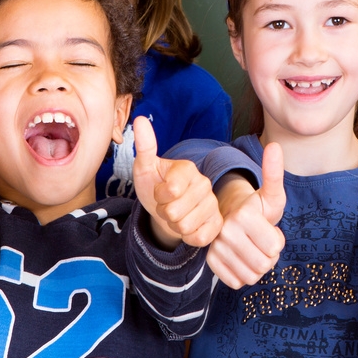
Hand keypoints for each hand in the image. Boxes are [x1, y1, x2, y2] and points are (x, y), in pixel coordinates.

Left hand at [131, 118, 221, 248]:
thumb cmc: (155, 187)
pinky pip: (199, 238)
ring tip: (176, 215)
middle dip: (164, 213)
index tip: (159, 191)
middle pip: (174, 212)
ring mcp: (213, 204)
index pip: (169, 191)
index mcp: (188, 169)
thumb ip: (145, 146)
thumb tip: (140, 119)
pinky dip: (187, 237)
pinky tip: (187, 226)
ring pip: (185, 227)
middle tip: (167, 205)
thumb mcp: (145, 168)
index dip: (158, 196)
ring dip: (174, 226)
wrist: (166, 210)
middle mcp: (205, 184)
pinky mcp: (217, 223)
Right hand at [206, 143, 286, 288]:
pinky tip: (241, 259)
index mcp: (243, 215)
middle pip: (264, 264)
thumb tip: (275, 145)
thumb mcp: (270, 193)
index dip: (277, 241)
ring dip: (257, 266)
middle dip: (269, 256)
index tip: (267, 229)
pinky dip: (243, 274)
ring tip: (252, 249)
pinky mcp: (211, 263)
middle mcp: (225, 231)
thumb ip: (274, 173)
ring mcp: (216, 248)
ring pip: (251, 276)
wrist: (229, 218)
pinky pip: (237, 282)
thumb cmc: (256, 208)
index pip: (276, 248)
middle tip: (261, 241)